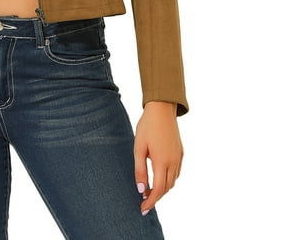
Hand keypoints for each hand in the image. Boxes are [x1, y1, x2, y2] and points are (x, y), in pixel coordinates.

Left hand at [134, 101, 182, 215]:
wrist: (161, 109)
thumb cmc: (147, 127)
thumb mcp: (138, 148)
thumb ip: (140, 170)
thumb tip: (141, 190)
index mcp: (162, 162)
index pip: (158, 189)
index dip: (151, 201)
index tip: (142, 209)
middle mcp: (173, 162)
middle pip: (166, 188)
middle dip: (156, 197)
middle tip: (144, 202)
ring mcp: (179, 158)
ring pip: (173, 181)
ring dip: (163, 189)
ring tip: (150, 191)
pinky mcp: (181, 153)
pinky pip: (176, 172)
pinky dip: (169, 180)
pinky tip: (160, 178)